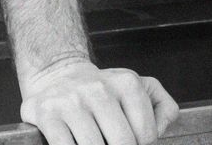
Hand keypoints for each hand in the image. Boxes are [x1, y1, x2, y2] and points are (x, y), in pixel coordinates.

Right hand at [19, 57, 178, 144]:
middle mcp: (100, 90)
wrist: (57, 73)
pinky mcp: (48, 115)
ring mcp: (72, 102)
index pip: (146, 134)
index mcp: (127, 83)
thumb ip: (163, 107)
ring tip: (97, 143)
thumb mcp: (140, 86)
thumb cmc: (102, 88)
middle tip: (114, 144)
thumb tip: (160, 131)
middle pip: (123, 143)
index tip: (134, 142)